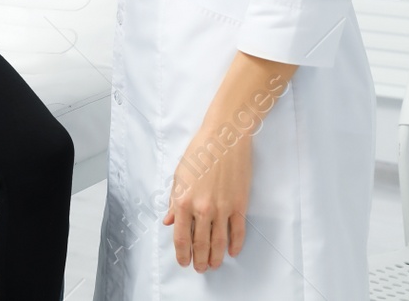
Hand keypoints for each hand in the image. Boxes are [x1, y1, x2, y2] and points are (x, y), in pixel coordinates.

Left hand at [163, 126, 252, 271]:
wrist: (224, 139)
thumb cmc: (199, 153)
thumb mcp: (179, 175)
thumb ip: (174, 201)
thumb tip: (170, 221)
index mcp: (184, 201)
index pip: (181, 237)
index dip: (182, 254)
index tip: (184, 262)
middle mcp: (203, 208)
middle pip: (200, 244)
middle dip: (199, 260)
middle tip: (200, 268)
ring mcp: (222, 208)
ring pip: (219, 242)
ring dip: (216, 257)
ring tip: (214, 265)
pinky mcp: (239, 205)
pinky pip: (238, 231)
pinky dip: (235, 245)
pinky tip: (233, 252)